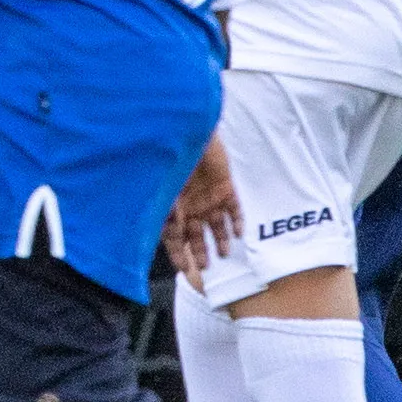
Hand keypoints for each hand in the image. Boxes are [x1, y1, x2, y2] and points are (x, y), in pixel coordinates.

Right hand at [167, 138, 240, 280]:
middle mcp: (189, 204)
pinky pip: (234, 208)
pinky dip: (236, 222)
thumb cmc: (170, 158)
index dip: (178, 254)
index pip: (173, 237)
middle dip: (199, 252)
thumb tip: (168, 240)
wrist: (190, 130)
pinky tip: (238, 234)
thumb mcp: (163, 191)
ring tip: (223, 255)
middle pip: (195, 234)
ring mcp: (208, 196)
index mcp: (171, 206)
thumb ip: (166, 216)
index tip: (184, 270)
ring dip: (219, 240)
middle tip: (205, 268)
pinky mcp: (225, 187)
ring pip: (215, 224)